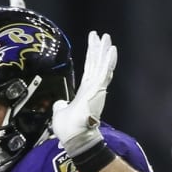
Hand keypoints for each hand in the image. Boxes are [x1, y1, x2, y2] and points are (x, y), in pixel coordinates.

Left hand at [51, 31, 116, 156]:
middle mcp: (93, 88)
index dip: (91, 56)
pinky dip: (108, 60)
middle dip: (98, 49)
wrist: (74, 136)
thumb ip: (60, 106)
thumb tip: (59, 103)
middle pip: (96, 64)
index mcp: (84, 92)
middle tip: (101, 35)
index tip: (93, 44)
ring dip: (104, 51)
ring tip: (106, 37)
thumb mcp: (60, 113)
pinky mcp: (99, 89)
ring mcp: (97, 88)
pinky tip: (111, 49)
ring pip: (101, 65)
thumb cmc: (68, 128)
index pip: (89, 70)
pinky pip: (104, 71)